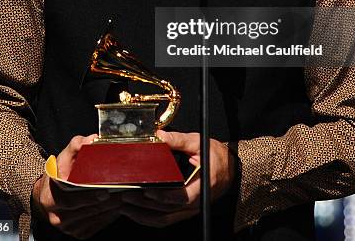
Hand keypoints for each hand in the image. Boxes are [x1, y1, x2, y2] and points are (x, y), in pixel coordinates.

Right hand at [32, 134, 121, 238]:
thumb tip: (92, 139)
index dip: (88, 196)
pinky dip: (108, 217)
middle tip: (122, 192)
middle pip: (85, 211)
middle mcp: (57, 216)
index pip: (70, 200)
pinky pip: (96, 226)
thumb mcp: (62, 157)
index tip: (104, 191)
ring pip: (92, 219)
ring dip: (109, 210)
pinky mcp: (78, 232)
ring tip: (124, 197)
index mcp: (50, 199)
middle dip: (105, 202)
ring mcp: (68, 227)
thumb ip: (76, 146)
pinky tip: (117, 206)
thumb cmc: (58, 173)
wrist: (48, 194)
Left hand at [120, 130, 235, 227]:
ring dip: (143, 215)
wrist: (230, 169)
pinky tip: (135, 211)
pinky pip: (165, 219)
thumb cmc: (217, 157)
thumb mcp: (199, 143)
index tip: (146, 190)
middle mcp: (195, 204)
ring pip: (164, 220)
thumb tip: (160, 135)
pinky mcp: (184, 211)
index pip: (180, 198)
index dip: (162, 196)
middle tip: (125, 196)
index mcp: (201, 187)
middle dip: (144, 206)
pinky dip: (149, 218)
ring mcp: (189, 210)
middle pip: (167, 212)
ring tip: (124, 206)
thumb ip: (179, 140)